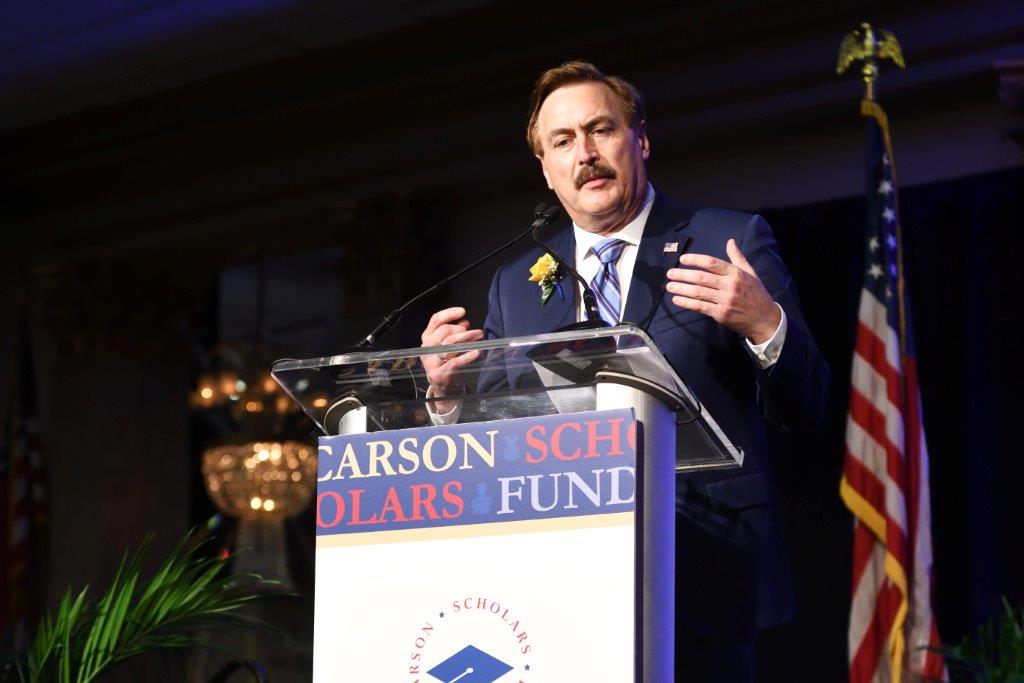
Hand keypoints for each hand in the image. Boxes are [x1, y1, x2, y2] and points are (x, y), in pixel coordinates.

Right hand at [419, 307, 483, 409]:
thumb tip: (465, 322)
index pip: (435, 321)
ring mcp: (431, 362)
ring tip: (479, 337)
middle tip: (476, 332)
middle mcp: (426, 349)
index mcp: (427, 339)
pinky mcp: (439, 374)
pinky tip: (476, 352)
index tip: (463, 311)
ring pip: (449, 344)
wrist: (443, 389)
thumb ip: (453, 333)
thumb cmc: (447, 363)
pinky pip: (454, 362)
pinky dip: (467, 356)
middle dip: (462, 329)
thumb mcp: (446, 346)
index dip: (449, 314)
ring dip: (467, 338)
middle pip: (444, 331)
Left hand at [665, 239, 780, 343]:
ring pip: (698, 292)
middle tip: (670, 273)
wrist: (764, 318)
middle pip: (701, 277)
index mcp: (735, 273)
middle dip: (683, 274)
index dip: (695, 260)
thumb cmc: (756, 293)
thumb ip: (737, 257)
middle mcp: (729, 286)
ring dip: (681, 289)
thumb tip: (730, 241)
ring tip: (669, 286)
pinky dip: (686, 303)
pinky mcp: (720, 314)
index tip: (683, 259)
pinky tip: (677, 300)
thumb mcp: (750, 273)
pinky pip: (700, 307)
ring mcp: (724, 300)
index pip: (712, 263)